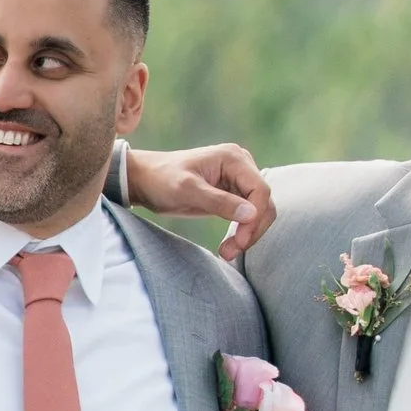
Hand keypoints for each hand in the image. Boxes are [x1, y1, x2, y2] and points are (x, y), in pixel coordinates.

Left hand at [125, 141, 276, 259]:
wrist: (146, 180)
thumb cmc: (163, 180)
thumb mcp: (188, 191)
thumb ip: (220, 202)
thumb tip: (252, 214)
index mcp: (234, 158)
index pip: (260, 191)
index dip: (255, 218)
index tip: (239, 242)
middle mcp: (241, 165)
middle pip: (263, 202)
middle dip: (252, 229)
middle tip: (230, 252)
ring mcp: (238, 179)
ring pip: (259, 210)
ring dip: (248, 233)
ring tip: (227, 251)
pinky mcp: (233, 193)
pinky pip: (249, 214)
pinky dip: (242, 231)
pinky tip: (229, 244)